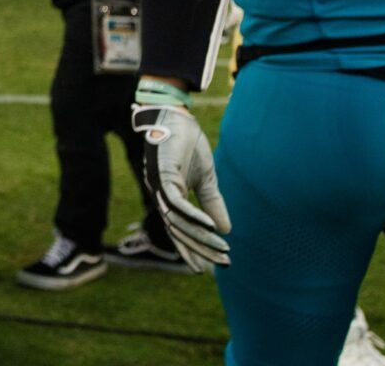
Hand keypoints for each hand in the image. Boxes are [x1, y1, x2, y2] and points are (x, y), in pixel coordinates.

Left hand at [133, 102, 230, 270]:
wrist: (177, 117)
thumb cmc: (188, 146)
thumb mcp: (206, 179)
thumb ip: (213, 203)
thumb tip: (225, 230)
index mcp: (169, 197)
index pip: (179, 230)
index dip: (193, 249)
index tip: (208, 267)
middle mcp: (160, 195)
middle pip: (178, 231)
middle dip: (199, 250)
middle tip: (219, 264)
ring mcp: (159, 186)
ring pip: (177, 221)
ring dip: (200, 237)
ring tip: (221, 250)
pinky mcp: (163, 174)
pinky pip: (177, 202)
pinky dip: (193, 216)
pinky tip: (210, 227)